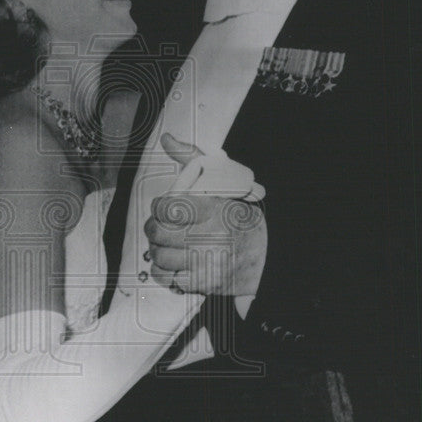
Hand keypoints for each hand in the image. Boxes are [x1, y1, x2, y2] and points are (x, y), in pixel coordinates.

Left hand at [144, 133, 267, 295]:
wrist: (268, 254)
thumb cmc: (241, 216)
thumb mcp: (223, 181)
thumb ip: (192, 159)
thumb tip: (166, 139)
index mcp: (212, 209)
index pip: (167, 208)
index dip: (159, 208)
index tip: (164, 208)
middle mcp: (208, 236)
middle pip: (158, 233)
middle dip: (153, 229)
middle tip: (159, 228)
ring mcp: (205, 261)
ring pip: (160, 257)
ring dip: (158, 251)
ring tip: (167, 245)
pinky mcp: (204, 282)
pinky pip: (168, 279)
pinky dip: (165, 271)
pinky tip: (174, 262)